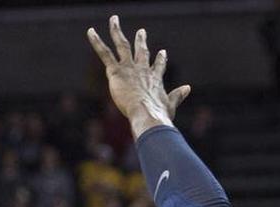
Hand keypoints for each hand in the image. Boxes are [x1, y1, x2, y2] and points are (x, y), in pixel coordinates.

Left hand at [87, 15, 190, 137]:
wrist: (147, 113)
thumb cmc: (158, 114)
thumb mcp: (170, 104)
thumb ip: (178, 95)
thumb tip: (188, 88)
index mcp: (155, 79)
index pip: (158, 66)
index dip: (160, 59)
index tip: (162, 51)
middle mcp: (143, 70)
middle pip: (141, 51)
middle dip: (141, 41)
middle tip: (141, 31)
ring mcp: (129, 69)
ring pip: (122, 45)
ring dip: (117, 31)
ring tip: (114, 19)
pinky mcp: (116, 72)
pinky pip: (105, 53)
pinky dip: (97, 41)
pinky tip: (91, 31)